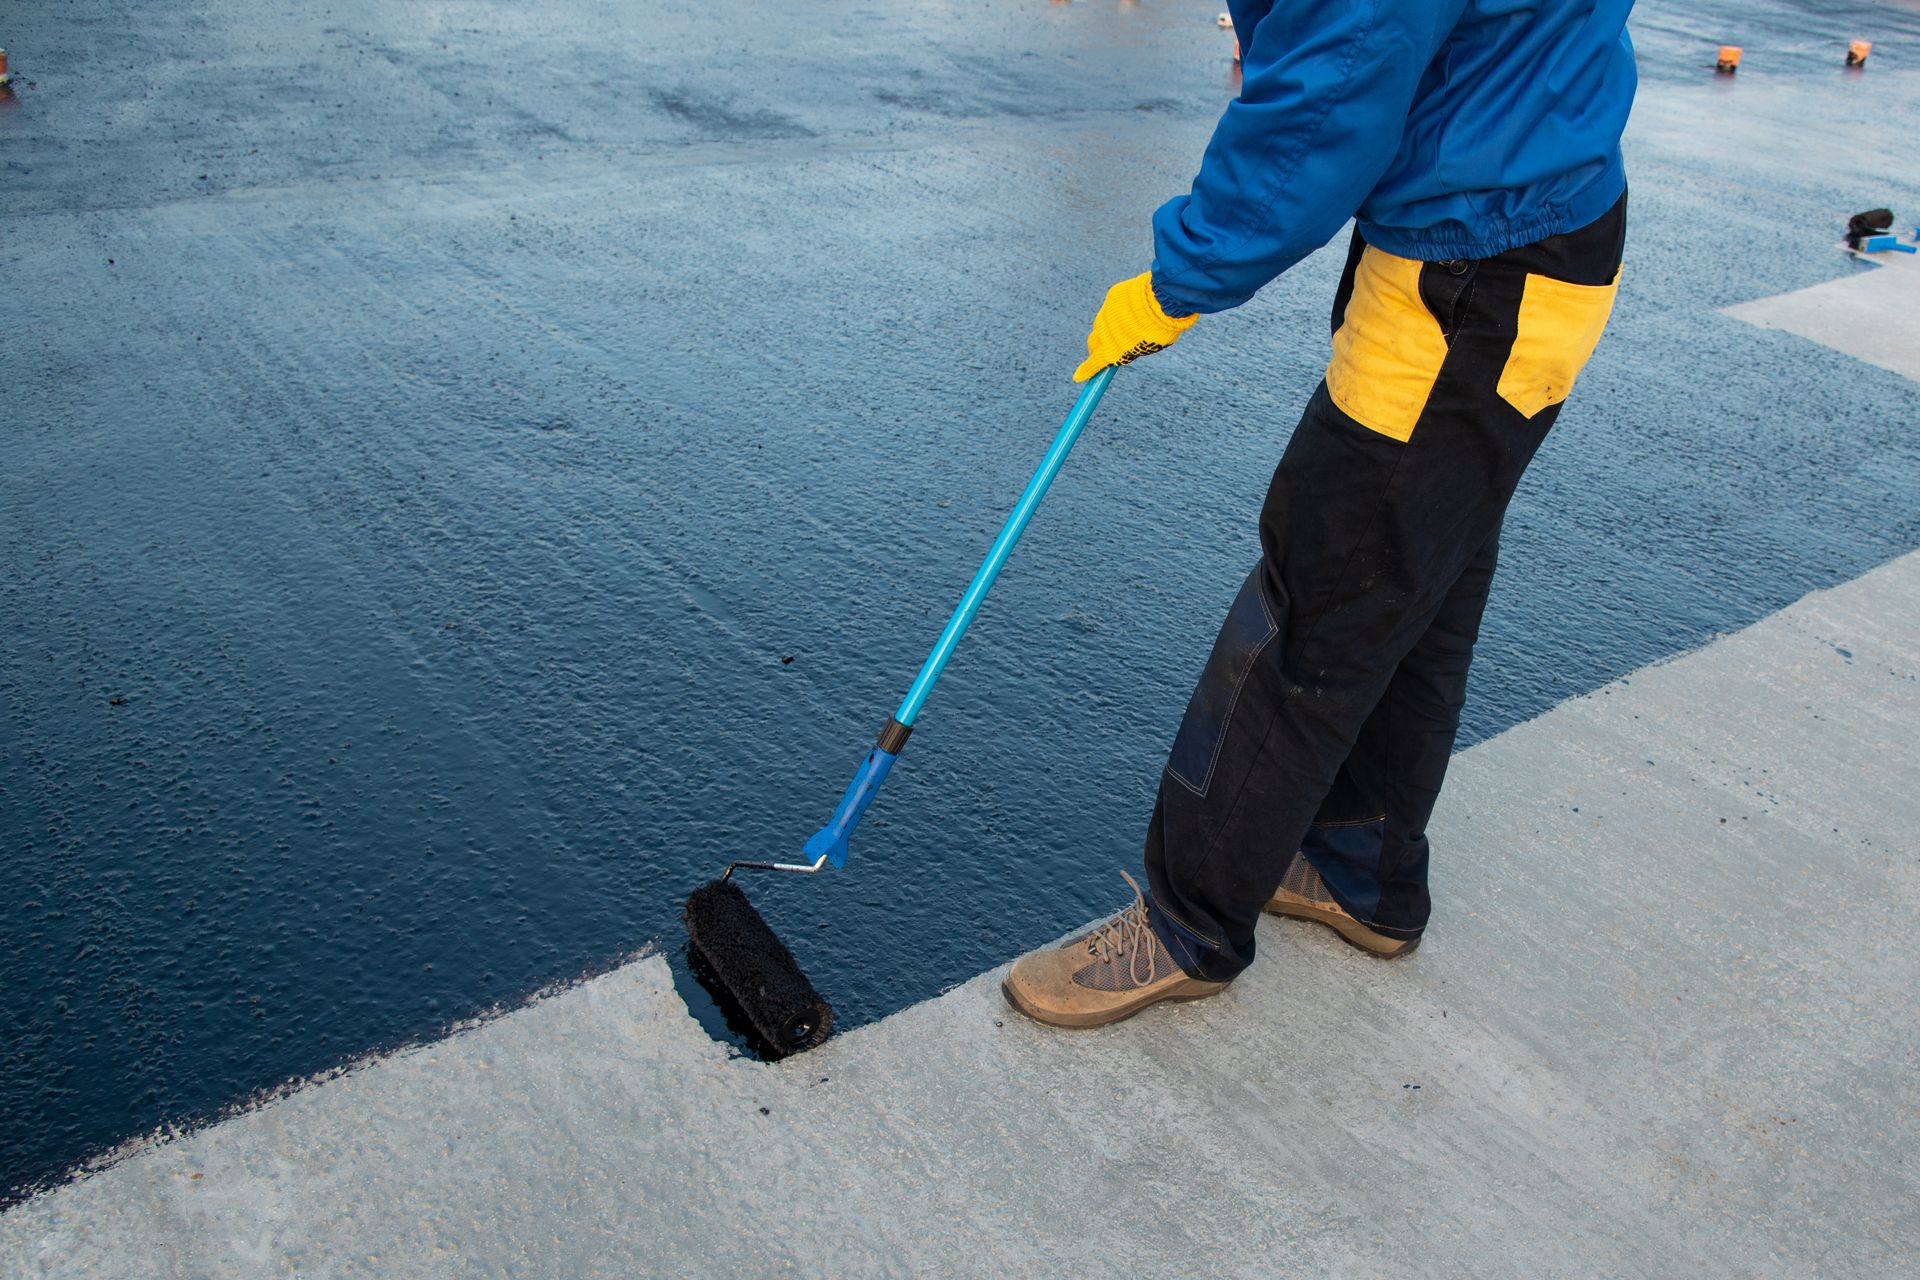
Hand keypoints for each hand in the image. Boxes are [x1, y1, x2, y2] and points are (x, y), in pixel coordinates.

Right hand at [1073, 272, 1197, 381]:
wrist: (1163, 299)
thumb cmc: (1161, 328)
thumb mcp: (1148, 347)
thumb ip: (1132, 348)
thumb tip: (1126, 345)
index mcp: (1114, 351)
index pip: (1094, 363)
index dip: (1086, 370)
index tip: (1078, 377)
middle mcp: (1105, 333)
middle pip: (1093, 342)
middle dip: (1098, 347)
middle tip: (1107, 348)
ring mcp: (1106, 313)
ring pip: (1102, 323)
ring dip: (1109, 327)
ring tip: (1128, 324)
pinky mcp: (1112, 296)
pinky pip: (1112, 306)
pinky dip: (1119, 310)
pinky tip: (1133, 308)